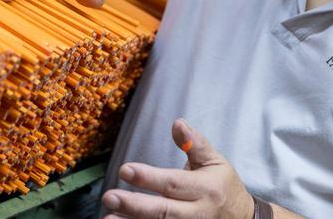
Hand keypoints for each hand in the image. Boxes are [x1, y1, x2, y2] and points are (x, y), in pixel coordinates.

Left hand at [102, 119, 254, 218]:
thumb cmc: (223, 186)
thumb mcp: (215, 161)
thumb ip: (195, 143)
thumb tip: (177, 123)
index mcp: (205, 189)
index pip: (173, 183)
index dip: (149, 177)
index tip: (124, 169)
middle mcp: (198, 213)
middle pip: (164, 211)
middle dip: (135, 206)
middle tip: (109, 197)